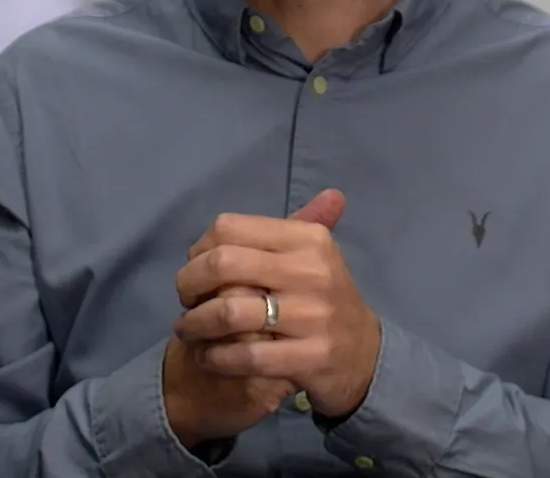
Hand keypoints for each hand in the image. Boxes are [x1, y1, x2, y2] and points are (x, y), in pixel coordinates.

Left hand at [172, 189, 381, 419]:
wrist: (364, 355)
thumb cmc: (324, 298)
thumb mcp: (315, 256)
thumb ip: (293, 226)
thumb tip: (329, 193)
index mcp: (308, 239)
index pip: (229, 228)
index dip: (199, 248)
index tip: (195, 268)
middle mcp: (312, 271)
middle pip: (222, 265)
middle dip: (188, 284)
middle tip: (185, 300)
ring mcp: (313, 317)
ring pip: (228, 313)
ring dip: (195, 324)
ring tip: (187, 329)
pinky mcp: (310, 358)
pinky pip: (246, 356)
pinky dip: (215, 357)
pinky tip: (207, 356)